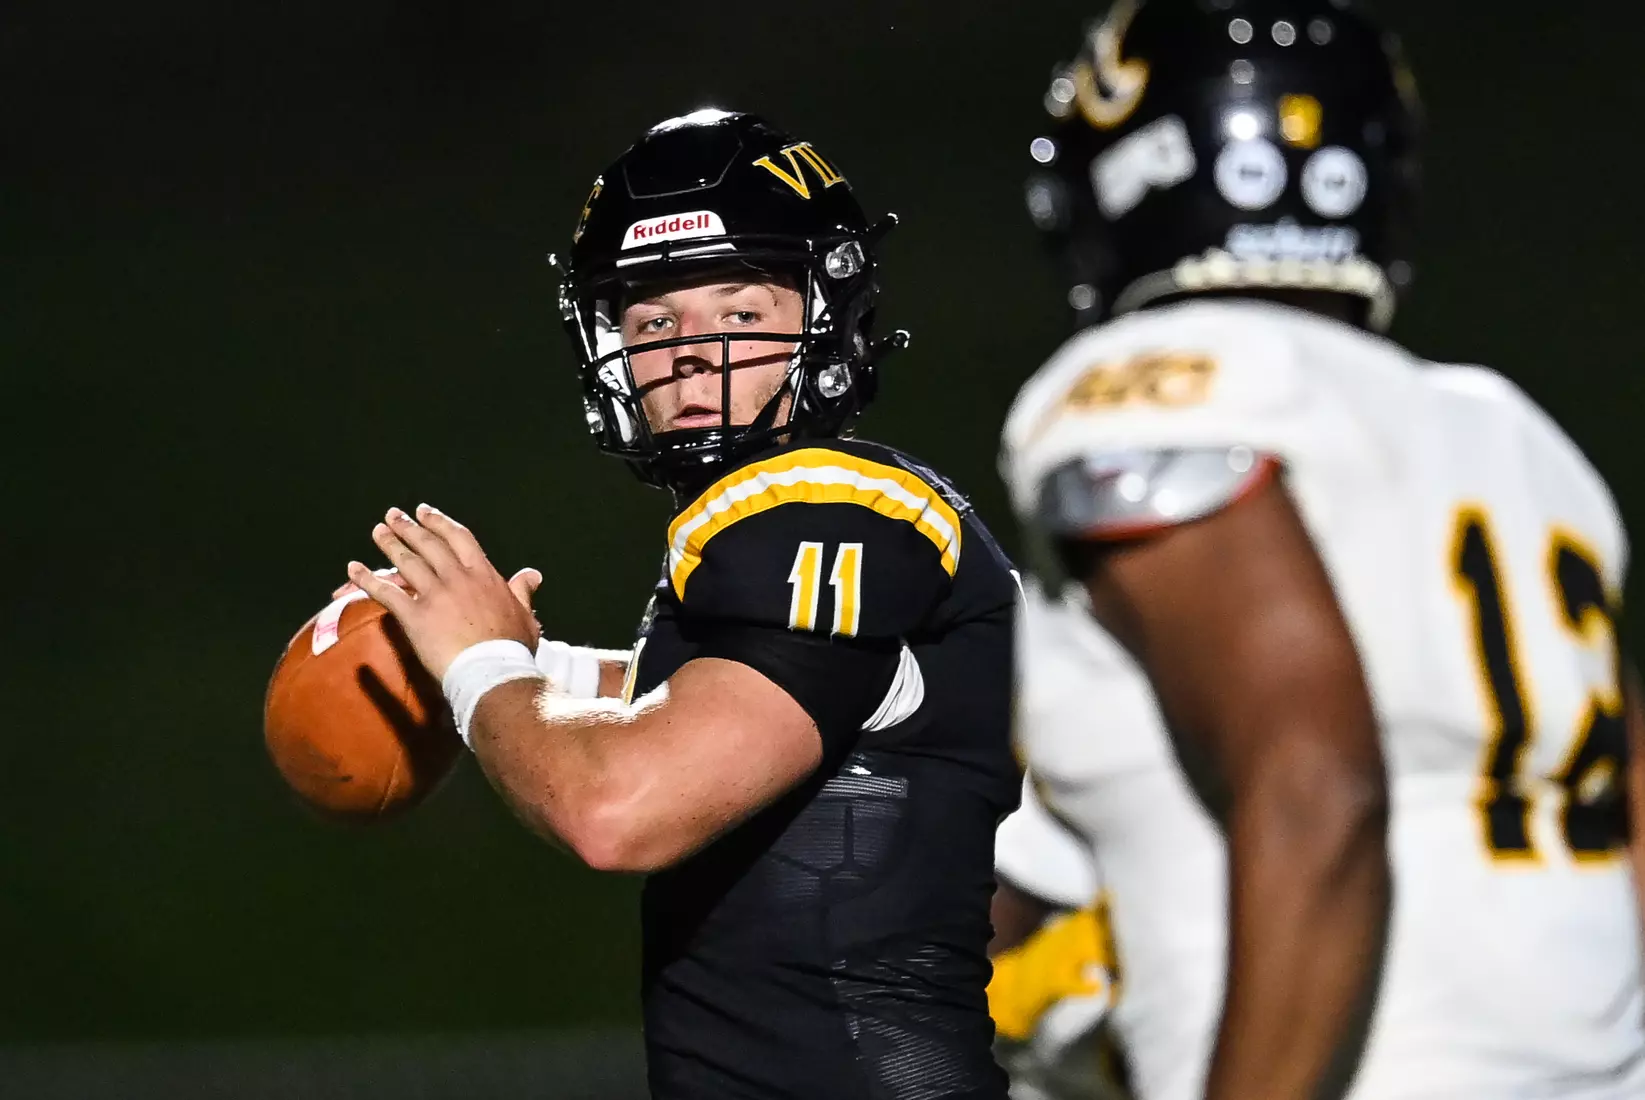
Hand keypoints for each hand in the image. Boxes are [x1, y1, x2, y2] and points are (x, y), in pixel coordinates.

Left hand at [347, 504, 543, 681]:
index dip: (440, 523)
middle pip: (428, 544)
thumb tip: (532, 574)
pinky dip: (367, 580)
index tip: (425, 512)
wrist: (493, 671)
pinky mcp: (415, 616)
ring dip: (390, 544)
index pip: (459, 538)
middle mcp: (458, 578)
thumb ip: (523, 591)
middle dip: (409, 527)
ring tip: (377, 531)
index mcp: (484, 575)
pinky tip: (353, 569)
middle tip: (394, 515)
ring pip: (407, 562)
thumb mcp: (525, 615)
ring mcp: (435, 595)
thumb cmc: (512, 648)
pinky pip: (387, 593)